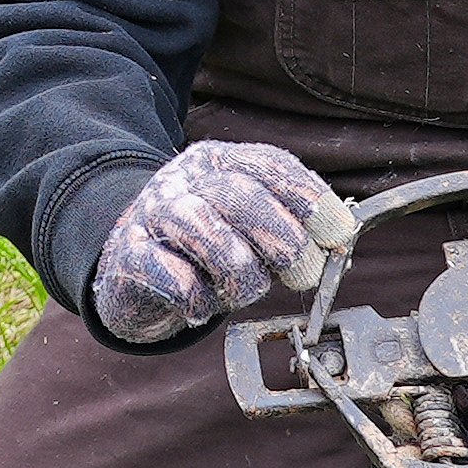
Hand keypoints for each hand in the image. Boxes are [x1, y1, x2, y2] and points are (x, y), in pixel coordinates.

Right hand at [88, 142, 358, 345]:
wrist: (131, 270)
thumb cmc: (209, 251)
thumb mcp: (253, 230)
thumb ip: (293, 228)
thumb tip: (340, 240)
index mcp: (221, 163)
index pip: (269, 166)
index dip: (310, 197)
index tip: (340, 233)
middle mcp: (185, 181)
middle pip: (239, 194)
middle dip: (283, 241)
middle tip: (303, 274)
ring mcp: (152, 215)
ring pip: (201, 227)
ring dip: (237, 271)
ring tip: (243, 290)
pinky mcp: (127, 258)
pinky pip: (166, 272)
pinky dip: (194, 295)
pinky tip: (200, 304)